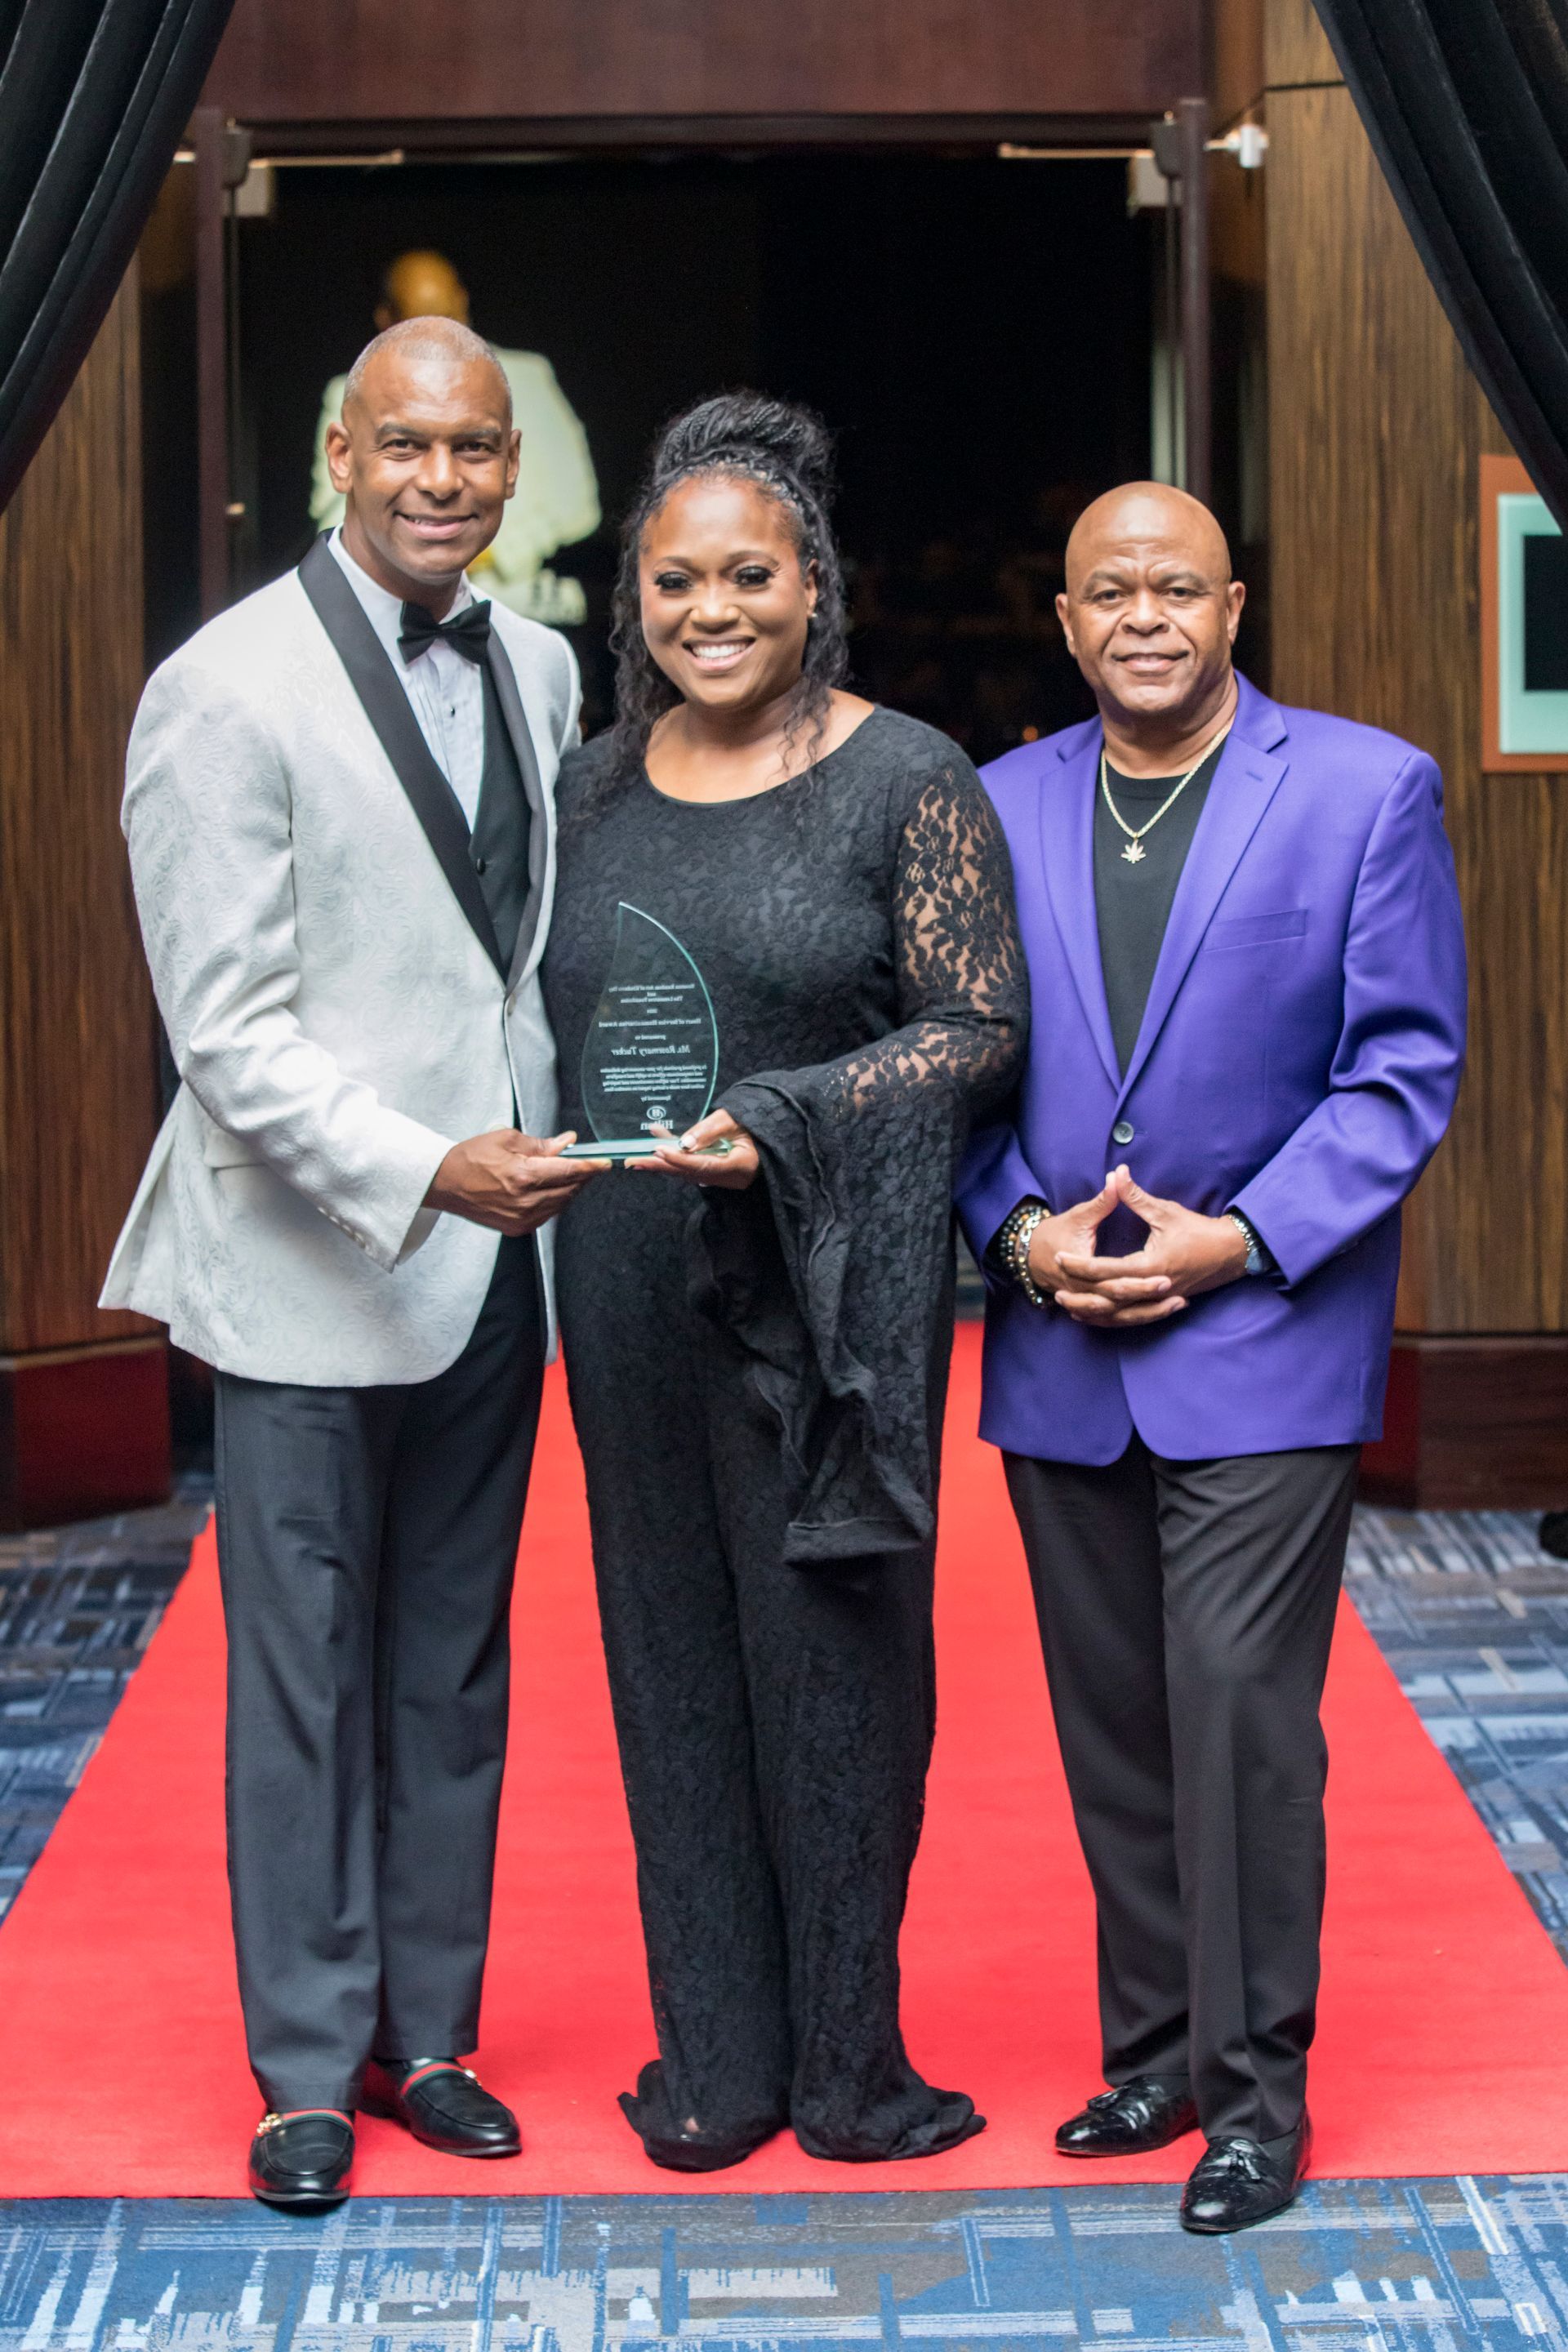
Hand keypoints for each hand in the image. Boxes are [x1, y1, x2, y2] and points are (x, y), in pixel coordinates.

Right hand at [425, 1129, 605, 1234]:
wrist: (444, 1184)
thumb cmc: (470, 1158)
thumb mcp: (506, 1140)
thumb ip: (541, 1144)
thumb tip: (567, 1142)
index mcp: (523, 1176)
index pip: (569, 1172)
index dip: (591, 1166)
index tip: (605, 1162)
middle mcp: (525, 1202)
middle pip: (569, 1189)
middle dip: (582, 1176)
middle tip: (587, 1163)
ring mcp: (522, 1219)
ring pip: (561, 1204)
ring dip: (569, 1189)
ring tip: (566, 1173)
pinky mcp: (517, 1228)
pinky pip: (547, 1214)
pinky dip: (554, 1201)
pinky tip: (549, 1188)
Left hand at [637, 1107, 759, 1190]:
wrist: (772, 1134)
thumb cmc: (756, 1123)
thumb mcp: (735, 1120)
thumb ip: (710, 1130)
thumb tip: (684, 1143)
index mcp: (740, 1166)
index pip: (704, 1165)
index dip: (679, 1159)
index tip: (658, 1151)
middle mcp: (730, 1178)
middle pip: (690, 1173)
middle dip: (661, 1166)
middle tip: (634, 1161)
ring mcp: (723, 1179)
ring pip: (688, 1171)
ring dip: (663, 1161)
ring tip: (637, 1156)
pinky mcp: (716, 1173)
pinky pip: (692, 1166)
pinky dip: (676, 1155)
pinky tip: (659, 1139)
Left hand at [1053, 1164, 1247, 1326]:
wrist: (1229, 1252)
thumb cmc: (1197, 1230)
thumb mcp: (1164, 1211)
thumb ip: (1136, 1196)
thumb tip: (1116, 1172)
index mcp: (1151, 1265)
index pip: (1107, 1269)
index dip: (1080, 1264)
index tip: (1059, 1257)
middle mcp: (1153, 1288)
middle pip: (1108, 1297)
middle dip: (1080, 1293)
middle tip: (1055, 1288)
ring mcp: (1158, 1300)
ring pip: (1119, 1314)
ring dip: (1092, 1312)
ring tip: (1067, 1308)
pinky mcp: (1162, 1304)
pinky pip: (1132, 1317)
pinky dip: (1111, 1318)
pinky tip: (1094, 1316)